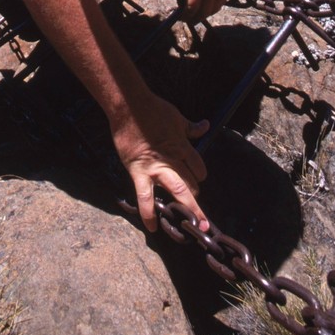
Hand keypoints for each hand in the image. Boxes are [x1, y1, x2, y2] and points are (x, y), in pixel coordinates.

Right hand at [112, 93, 209, 232]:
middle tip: (196, 206)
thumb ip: (191, 127)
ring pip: (178, 191)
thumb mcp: (177, 117)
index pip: (199, 167)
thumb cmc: (153, 109)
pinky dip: (149, 214)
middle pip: (191, 182)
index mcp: (182, 146)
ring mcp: (156, 168)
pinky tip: (153, 228)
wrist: (129, 107)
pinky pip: (145, 197)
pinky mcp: (138, 172)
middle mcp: (173, 160)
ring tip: (195, 223)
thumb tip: (205, 125)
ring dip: (188, 207)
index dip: (200, 175)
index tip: (199, 180)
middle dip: (195, 195)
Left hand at [173, 0, 232, 24]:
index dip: (185, 16)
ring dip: (205, 14)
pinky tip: (207, 5)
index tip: (180, 16)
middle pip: (203, 13)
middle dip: (194, 18)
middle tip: (187, 18)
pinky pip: (221, 3)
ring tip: (197, 13)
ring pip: (214, 10)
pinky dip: (213, 8)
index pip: (192, 9)